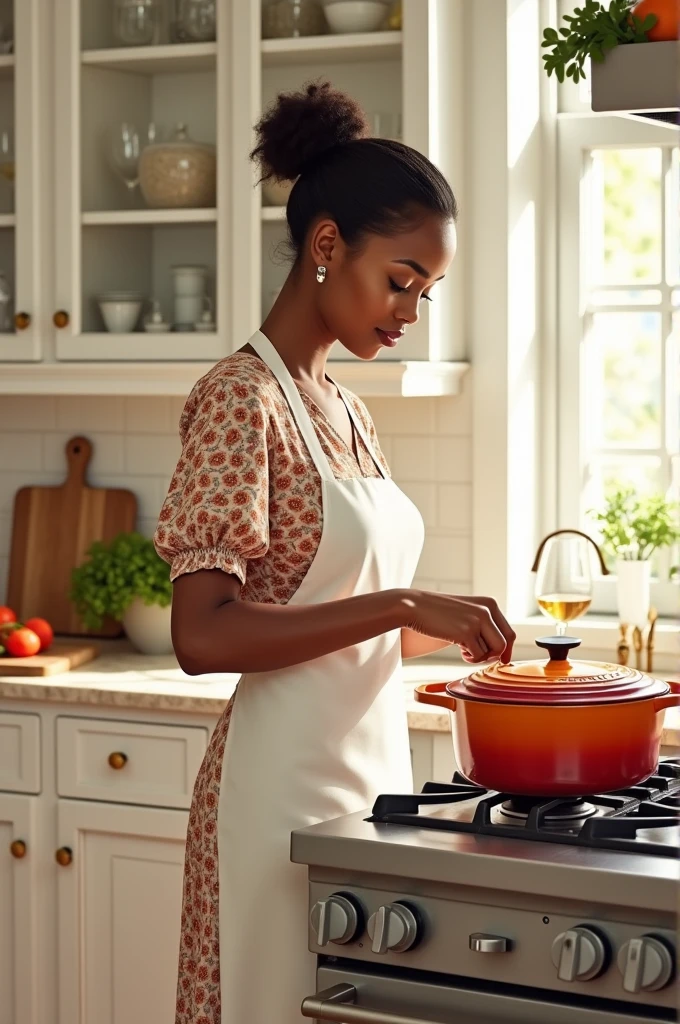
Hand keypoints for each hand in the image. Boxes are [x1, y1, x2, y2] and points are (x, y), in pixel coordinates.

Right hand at [398, 590, 515, 664]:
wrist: (414, 606)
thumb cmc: (438, 612)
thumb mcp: (467, 612)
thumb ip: (484, 625)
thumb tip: (501, 651)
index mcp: (490, 604)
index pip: (509, 632)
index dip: (507, 650)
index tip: (502, 660)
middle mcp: (487, 610)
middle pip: (506, 643)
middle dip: (494, 655)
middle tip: (478, 656)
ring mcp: (478, 620)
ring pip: (494, 651)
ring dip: (480, 656)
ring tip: (464, 650)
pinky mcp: (467, 632)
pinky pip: (478, 655)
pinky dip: (469, 658)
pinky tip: (459, 649)